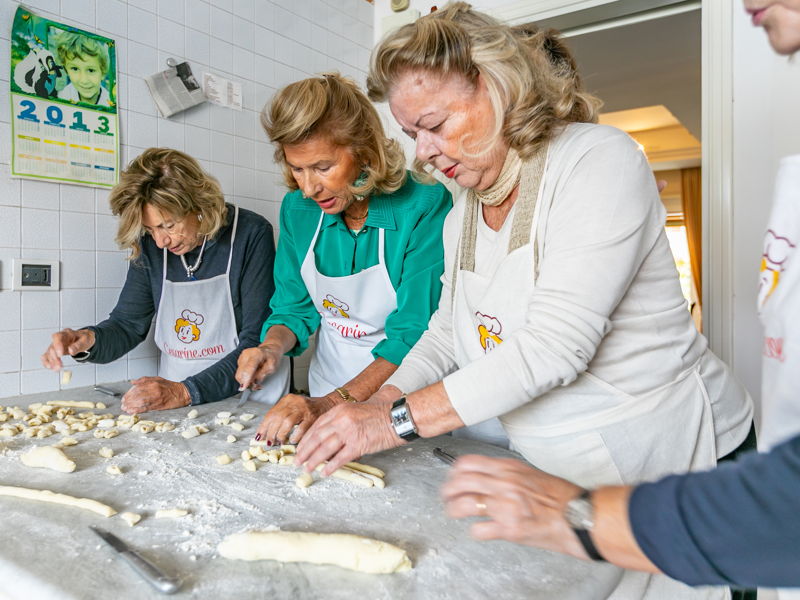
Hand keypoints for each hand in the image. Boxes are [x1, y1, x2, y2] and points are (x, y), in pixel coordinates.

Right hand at [41, 328, 94, 369]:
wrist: (84, 340)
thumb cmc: (84, 339)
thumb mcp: (85, 340)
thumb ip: (78, 345)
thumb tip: (71, 350)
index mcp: (66, 333)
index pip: (57, 336)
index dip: (57, 345)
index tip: (60, 355)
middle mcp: (58, 339)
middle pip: (52, 347)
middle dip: (54, 357)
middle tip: (59, 365)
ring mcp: (55, 345)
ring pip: (49, 353)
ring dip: (51, 361)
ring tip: (57, 368)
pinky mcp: (54, 351)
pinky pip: (47, 356)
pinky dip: (47, 362)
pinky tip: (51, 367)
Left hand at [121, 377, 190, 413]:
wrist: (182, 393)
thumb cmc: (170, 386)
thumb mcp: (157, 378)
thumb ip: (144, 379)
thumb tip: (132, 382)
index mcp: (153, 383)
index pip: (137, 388)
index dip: (129, 393)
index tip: (124, 397)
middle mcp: (154, 390)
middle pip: (137, 395)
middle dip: (128, 400)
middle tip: (123, 403)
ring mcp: (156, 398)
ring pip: (139, 402)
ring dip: (130, 406)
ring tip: (125, 408)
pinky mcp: (158, 406)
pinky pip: (145, 408)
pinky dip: (137, 410)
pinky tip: (131, 412)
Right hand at [235, 345, 282, 389]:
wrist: (269, 350)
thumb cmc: (272, 357)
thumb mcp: (272, 367)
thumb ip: (262, 375)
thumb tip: (254, 383)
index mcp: (257, 354)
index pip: (249, 368)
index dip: (246, 379)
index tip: (244, 387)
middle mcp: (247, 354)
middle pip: (241, 373)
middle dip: (246, 383)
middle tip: (257, 386)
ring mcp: (242, 357)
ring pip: (239, 375)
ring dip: (246, 381)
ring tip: (256, 381)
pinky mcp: (240, 360)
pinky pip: (240, 373)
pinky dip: (245, 377)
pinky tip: (253, 376)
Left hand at [254, 394, 334, 444]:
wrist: (328, 404)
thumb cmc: (308, 410)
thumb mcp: (293, 408)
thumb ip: (280, 418)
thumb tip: (265, 434)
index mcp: (287, 400)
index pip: (271, 413)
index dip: (263, 426)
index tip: (259, 437)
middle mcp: (295, 402)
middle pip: (277, 417)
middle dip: (271, 432)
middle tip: (270, 442)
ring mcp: (304, 409)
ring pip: (287, 421)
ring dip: (281, 434)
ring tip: (279, 442)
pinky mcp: (313, 417)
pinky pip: (301, 428)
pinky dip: (295, 436)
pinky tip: (292, 441)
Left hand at [294, 399, 402, 475]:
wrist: (398, 417)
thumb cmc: (381, 413)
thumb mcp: (358, 409)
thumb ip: (343, 418)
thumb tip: (331, 434)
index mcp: (340, 410)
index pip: (317, 426)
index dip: (307, 438)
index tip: (300, 447)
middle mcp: (341, 420)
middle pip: (317, 437)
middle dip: (305, 451)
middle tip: (297, 461)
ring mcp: (349, 432)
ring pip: (325, 449)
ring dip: (313, 460)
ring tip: (307, 468)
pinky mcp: (358, 445)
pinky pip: (340, 458)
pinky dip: (331, 466)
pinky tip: (325, 472)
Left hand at [441, 455, 586, 558]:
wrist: (580, 516)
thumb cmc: (560, 497)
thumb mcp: (529, 473)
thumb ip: (505, 473)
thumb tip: (485, 475)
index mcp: (509, 468)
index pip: (468, 462)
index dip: (454, 471)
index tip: (452, 477)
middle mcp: (505, 484)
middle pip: (461, 482)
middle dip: (447, 491)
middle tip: (446, 496)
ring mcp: (506, 506)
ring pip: (465, 504)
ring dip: (453, 509)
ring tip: (453, 512)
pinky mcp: (510, 529)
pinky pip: (479, 529)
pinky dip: (474, 531)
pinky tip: (478, 530)